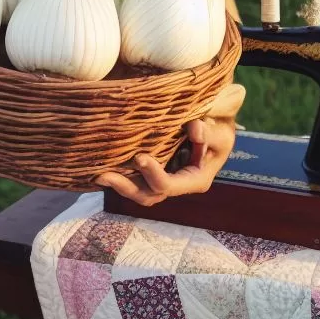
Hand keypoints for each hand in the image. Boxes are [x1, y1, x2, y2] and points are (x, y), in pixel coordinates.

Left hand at [96, 83, 245, 206]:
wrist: (215, 123)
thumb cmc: (220, 127)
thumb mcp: (221, 130)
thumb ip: (210, 132)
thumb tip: (194, 129)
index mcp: (195, 179)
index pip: (169, 185)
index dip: (153, 175)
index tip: (139, 157)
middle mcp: (178, 184)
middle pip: (149, 195)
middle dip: (126, 187)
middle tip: (103, 175)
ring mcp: (165, 178)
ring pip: (140, 191)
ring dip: (120, 184)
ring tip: (98, 174)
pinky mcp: (155, 168)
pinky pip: (136, 178)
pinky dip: (122, 174)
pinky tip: (102, 164)